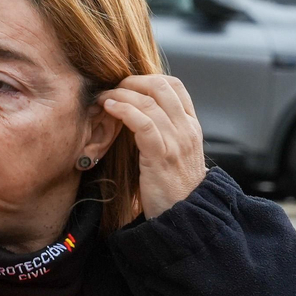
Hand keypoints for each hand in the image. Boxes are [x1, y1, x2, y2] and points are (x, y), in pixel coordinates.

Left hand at [98, 74, 207, 218]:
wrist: (185, 217)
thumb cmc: (173, 187)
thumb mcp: (176, 153)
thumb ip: (164, 132)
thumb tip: (138, 115)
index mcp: (191, 126)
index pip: (175, 86)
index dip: (148, 78)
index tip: (127, 84)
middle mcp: (187, 129)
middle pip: (161, 86)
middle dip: (132, 82)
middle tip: (112, 88)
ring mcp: (176, 141)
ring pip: (149, 101)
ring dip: (121, 94)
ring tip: (104, 98)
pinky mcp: (162, 155)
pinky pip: (143, 123)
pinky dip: (124, 110)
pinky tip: (109, 108)